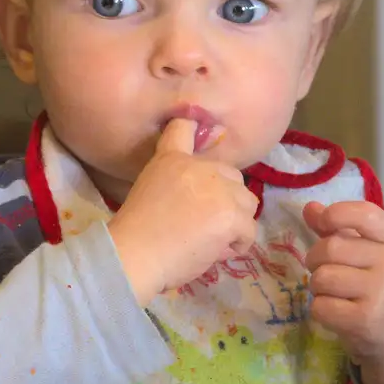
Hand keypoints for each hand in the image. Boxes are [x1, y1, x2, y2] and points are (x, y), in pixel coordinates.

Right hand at [109, 119, 258, 304]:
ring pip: (247, 203)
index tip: (198, 130)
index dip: (195, 128)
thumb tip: (202, 202)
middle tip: (207, 224)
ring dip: (235, 222)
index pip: (184, 127)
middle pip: (234, 177)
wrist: (134, 255)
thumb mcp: (150, 191)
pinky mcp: (231, 216)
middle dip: (227, 200)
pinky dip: (237, 245)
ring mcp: (218, 191)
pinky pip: (249, 232)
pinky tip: (215, 252)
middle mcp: (200, 168)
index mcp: (172, 159)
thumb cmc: (137, 233)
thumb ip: (177, 184)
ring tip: (213, 239)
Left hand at [303, 201, 383, 369]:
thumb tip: (309, 208)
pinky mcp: (364, 320)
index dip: (336, 214)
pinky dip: (320, 310)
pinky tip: (338, 313)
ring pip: (322, 277)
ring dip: (317, 287)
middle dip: (315, 259)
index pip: (366, 214)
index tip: (324, 222)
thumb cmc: (379, 289)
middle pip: (331, 247)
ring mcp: (380, 293)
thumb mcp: (367, 254)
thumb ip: (339, 230)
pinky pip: (320, 306)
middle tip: (324, 270)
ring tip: (334, 294)